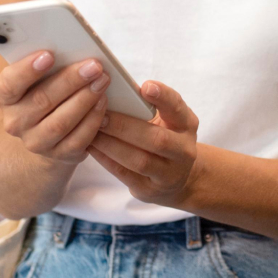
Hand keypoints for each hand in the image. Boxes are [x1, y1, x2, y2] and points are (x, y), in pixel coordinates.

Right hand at [0, 51, 111, 164]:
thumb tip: (71, 45)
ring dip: (85, 99)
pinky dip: (93, 119)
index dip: (27, 69)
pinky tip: (103, 102)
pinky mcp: (59, 155)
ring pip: (61, 122)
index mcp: (5, 97)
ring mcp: (36, 142)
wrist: (45, 134)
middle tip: (94, 65)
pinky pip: (78, 139)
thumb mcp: (38, 78)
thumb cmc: (45, 92)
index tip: (49, 54)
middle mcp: (15, 122)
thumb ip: (47, 63)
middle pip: (42, 100)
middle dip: (71, 80)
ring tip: (103, 81)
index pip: (10, 83)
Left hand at [89, 81, 199, 206]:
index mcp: (186, 126)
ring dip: (112, 144)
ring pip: (139, 160)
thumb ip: (147, 107)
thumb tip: (112, 88)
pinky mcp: (149, 190)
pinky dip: (106, 159)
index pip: (178, 109)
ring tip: (92, 130)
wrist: (177, 178)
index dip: (164, 97)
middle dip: (125, 126)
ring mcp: (168, 174)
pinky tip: (91, 146)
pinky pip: (125, 174)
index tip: (146, 86)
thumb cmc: (164, 137)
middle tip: (101, 114)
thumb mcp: (166, 120)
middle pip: (157, 139)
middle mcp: (183, 151)